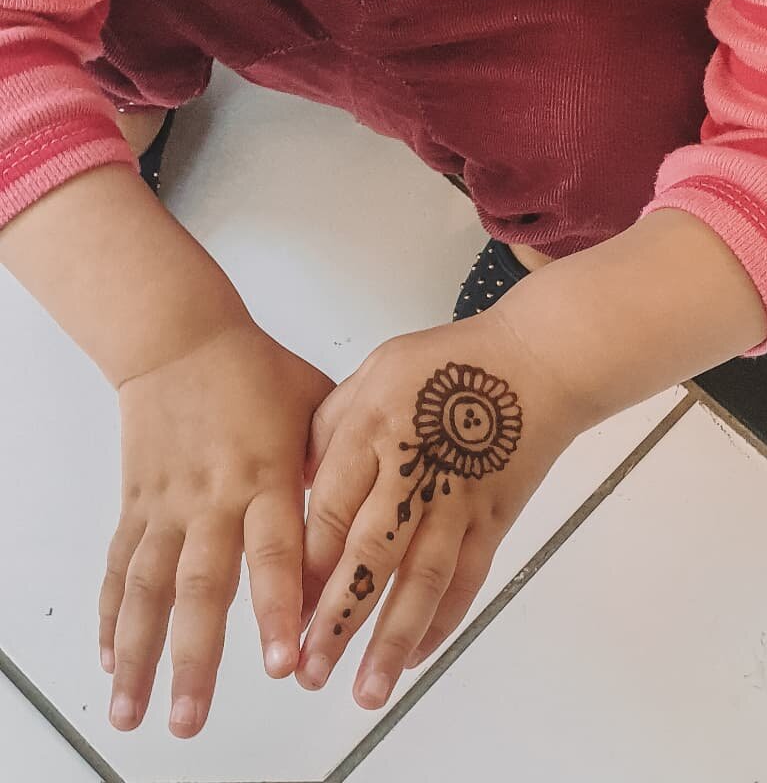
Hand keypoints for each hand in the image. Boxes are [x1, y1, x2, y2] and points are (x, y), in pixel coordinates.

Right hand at [99, 319, 334, 737]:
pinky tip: (110, 660)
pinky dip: (112, 616)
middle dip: (197, 657)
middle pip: (202, 586)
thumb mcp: (315, 406)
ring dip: (140, 653)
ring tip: (132, 711)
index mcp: (265, 473)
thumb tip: (366, 516)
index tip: (284, 659)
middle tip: (194, 718)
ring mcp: (168, 504)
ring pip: (149, 588)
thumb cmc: (258, 369)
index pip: (274, 551)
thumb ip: (334, 464)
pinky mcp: (137, 504)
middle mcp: (213, 497)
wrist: (181, 339)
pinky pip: (121, 567)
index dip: (277, 606)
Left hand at [295, 307, 600, 707]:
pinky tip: (416, 654)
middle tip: (308, 671)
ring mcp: (459, 500)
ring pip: (423, 579)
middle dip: (338, 618)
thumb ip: (333, 425)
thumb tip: (300, 481)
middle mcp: (414, 472)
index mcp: (374, 431)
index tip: (280, 611)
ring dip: (393, 638)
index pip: (330, 510)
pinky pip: (468, 577)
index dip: (303, 565)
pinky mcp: (493, 518)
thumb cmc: (452, 362)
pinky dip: (444, 619)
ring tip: (366, 690)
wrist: (535, 363)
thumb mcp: (376, 370)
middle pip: (372, 554)